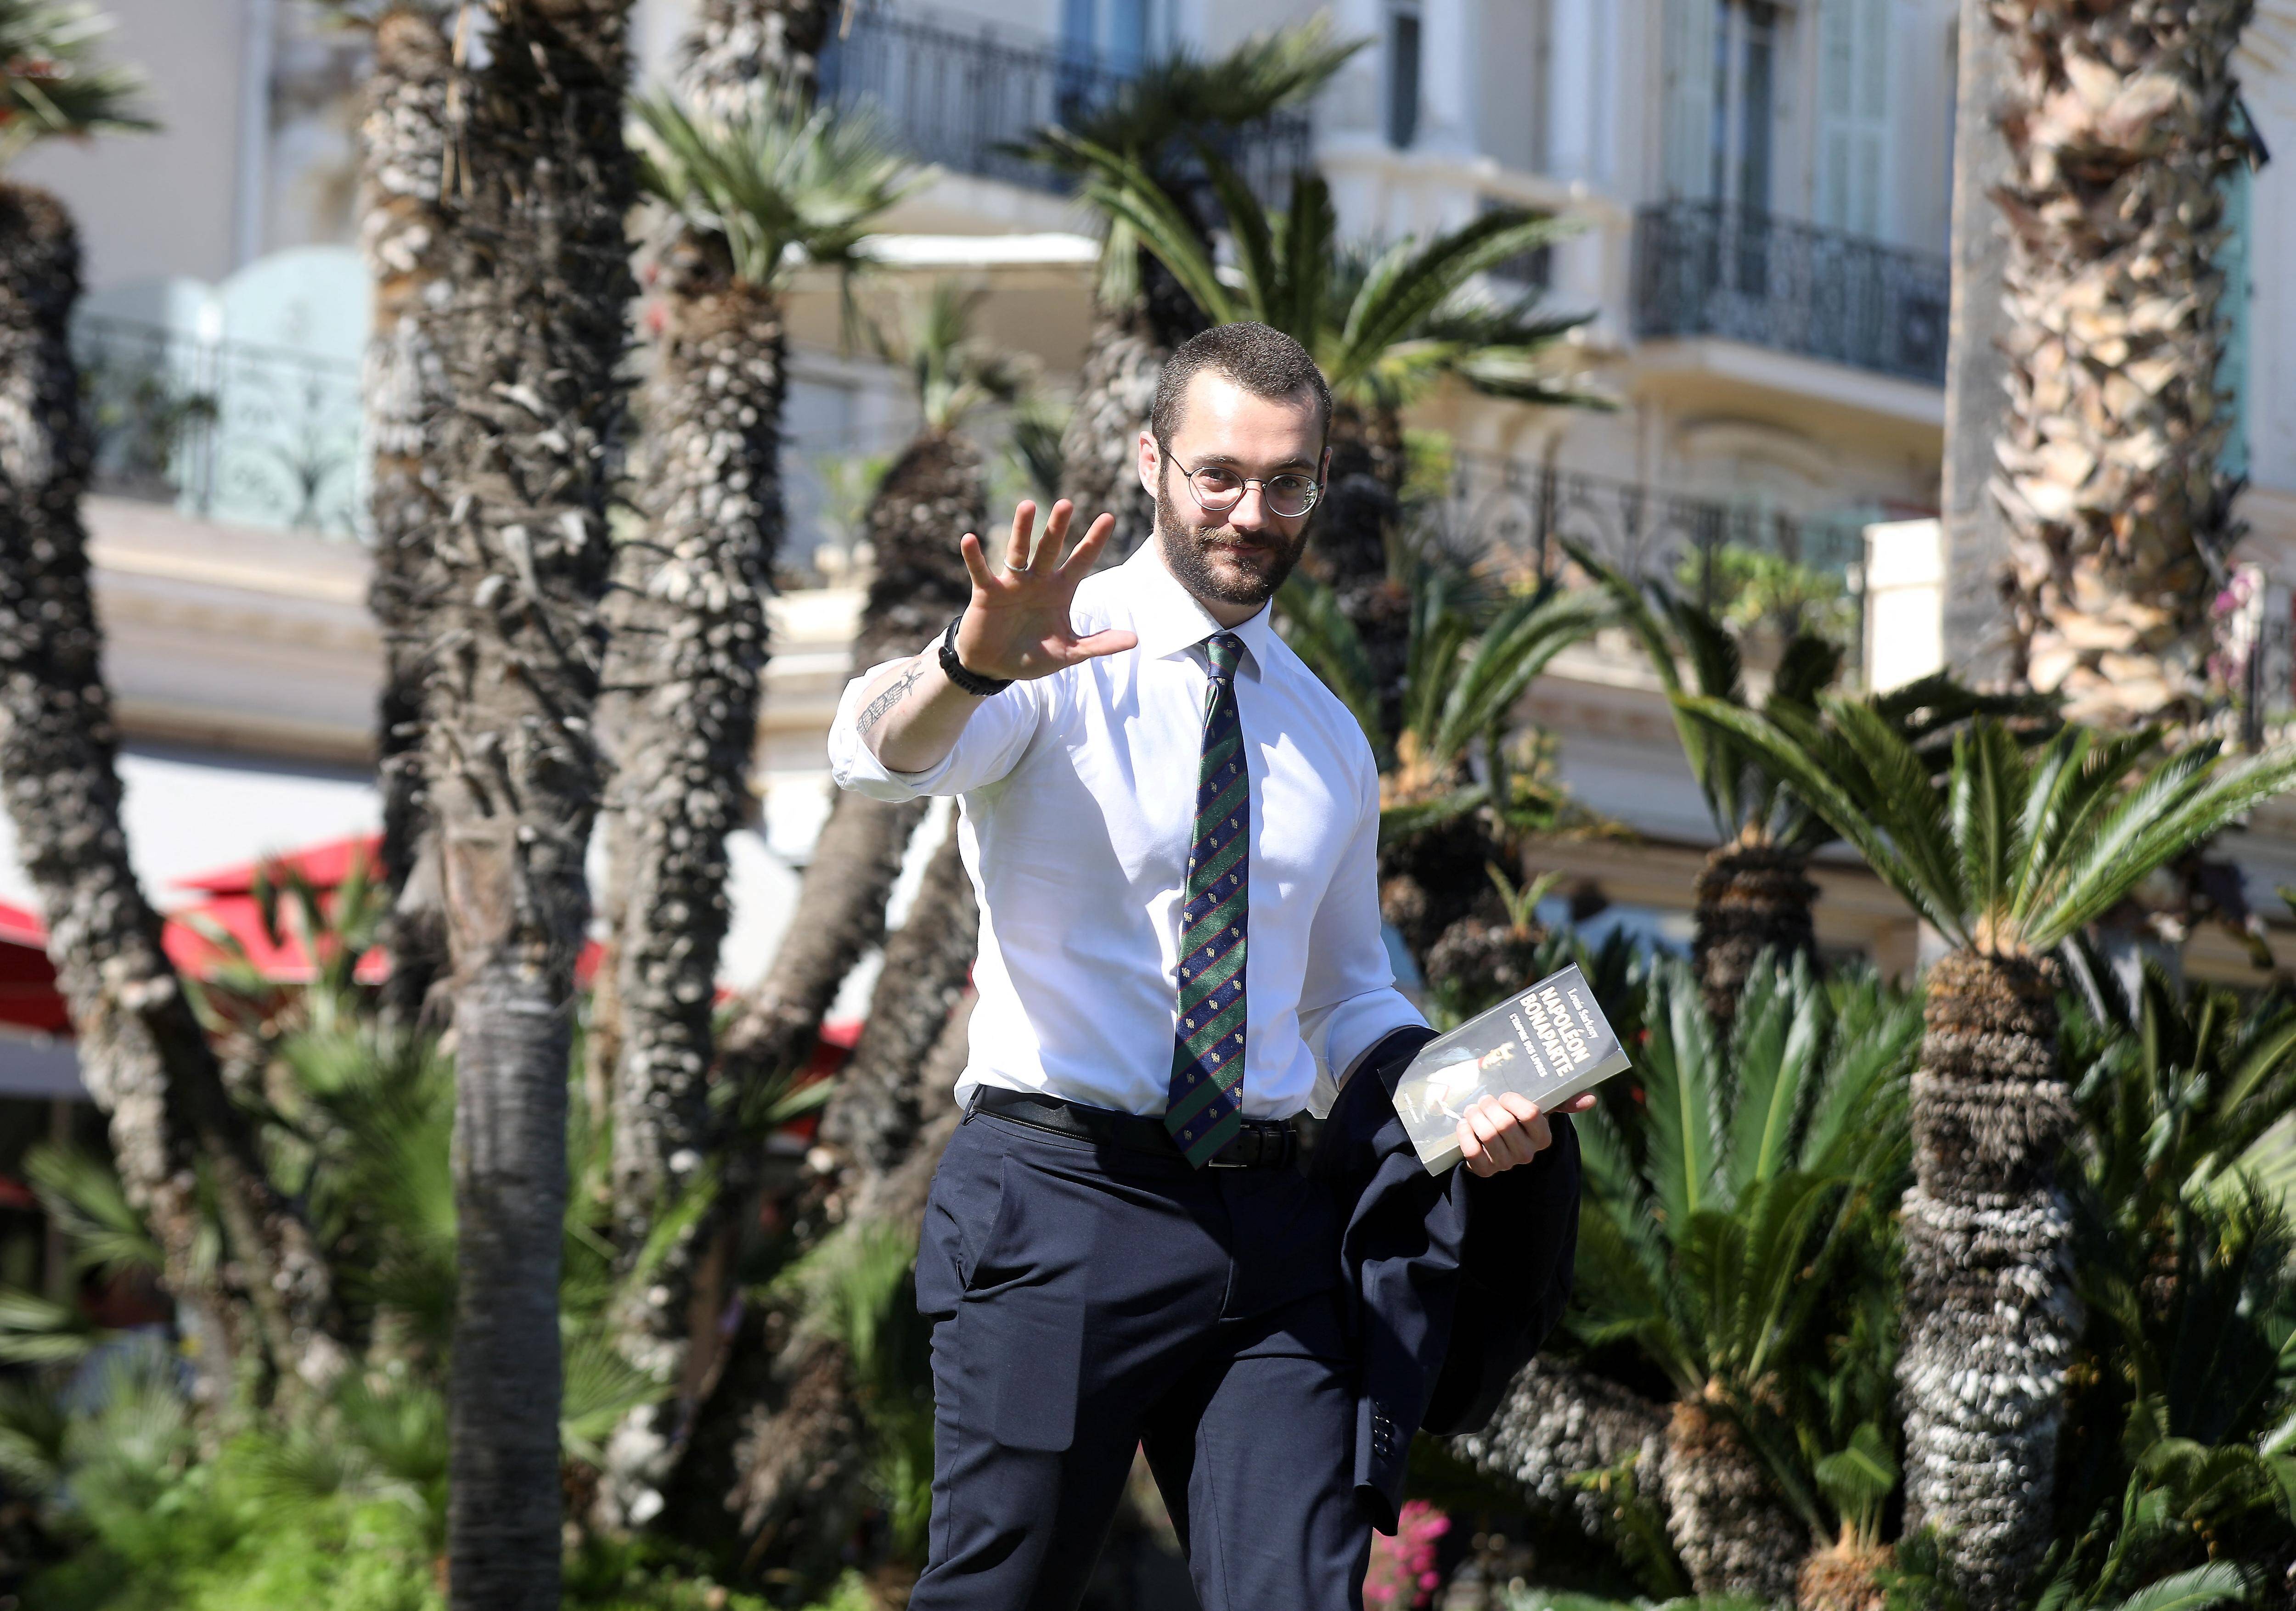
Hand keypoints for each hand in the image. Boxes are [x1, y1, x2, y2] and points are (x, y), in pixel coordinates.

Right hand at [954, 500, 1137, 680]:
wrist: (994, 667)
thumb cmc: (1032, 656)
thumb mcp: (1068, 653)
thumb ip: (1098, 644)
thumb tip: (1134, 640)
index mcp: (1060, 590)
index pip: (1081, 560)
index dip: (1094, 541)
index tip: (1109, 517)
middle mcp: (1038, 580)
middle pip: (1050, 549)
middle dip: (1057, 527)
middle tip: (1066, 504)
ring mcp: (1012, 584)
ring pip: (1018, 552)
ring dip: (1021, 530)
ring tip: (1027, 506)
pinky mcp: (987, 593)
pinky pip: (980, 572)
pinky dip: (974, 557)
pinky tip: (969, 539)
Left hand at [1456, 1091, 1596, 1177]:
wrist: (1495, 1143)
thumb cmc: (1518, 1121)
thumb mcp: (1539, 1109)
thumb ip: (1563, 1102)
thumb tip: (1591, 1099)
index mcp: (1543, 1138)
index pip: (1530, 1114)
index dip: (1513, 1100)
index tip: (1505, 1095)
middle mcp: (1527, 1154)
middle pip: (1504, 1124)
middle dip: (1489, 1106)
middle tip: (1484, 1100)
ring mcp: (1505, 1164)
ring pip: (1487, 1135)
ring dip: (1475, 1117)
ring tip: (1473, 1110)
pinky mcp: (1485, 1171)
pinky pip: (1472, 1151)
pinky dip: (1464, 1134)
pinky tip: (1464, 1125)